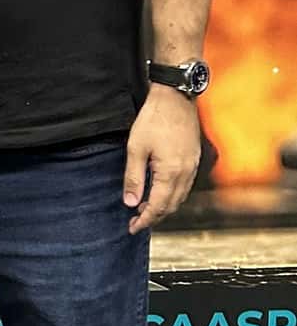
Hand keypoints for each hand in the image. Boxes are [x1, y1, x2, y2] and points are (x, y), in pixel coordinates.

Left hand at [123, 88, 201, 233]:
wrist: (175, 97)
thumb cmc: (154, 119)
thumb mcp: (136, 148)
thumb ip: (133, 177)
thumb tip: (130, 203)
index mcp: (171, 172)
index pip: (157, 206)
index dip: (144, 220)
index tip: (132, 228)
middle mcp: (186, 173)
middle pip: (171, 206)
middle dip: (154, 217)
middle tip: (136, 221)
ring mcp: (193, 167)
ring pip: (180, 198)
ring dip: (164, 207)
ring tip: (145, 209)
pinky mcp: (194, 160)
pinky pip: (185, 187)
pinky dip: (172, 195)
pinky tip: (160, 192)